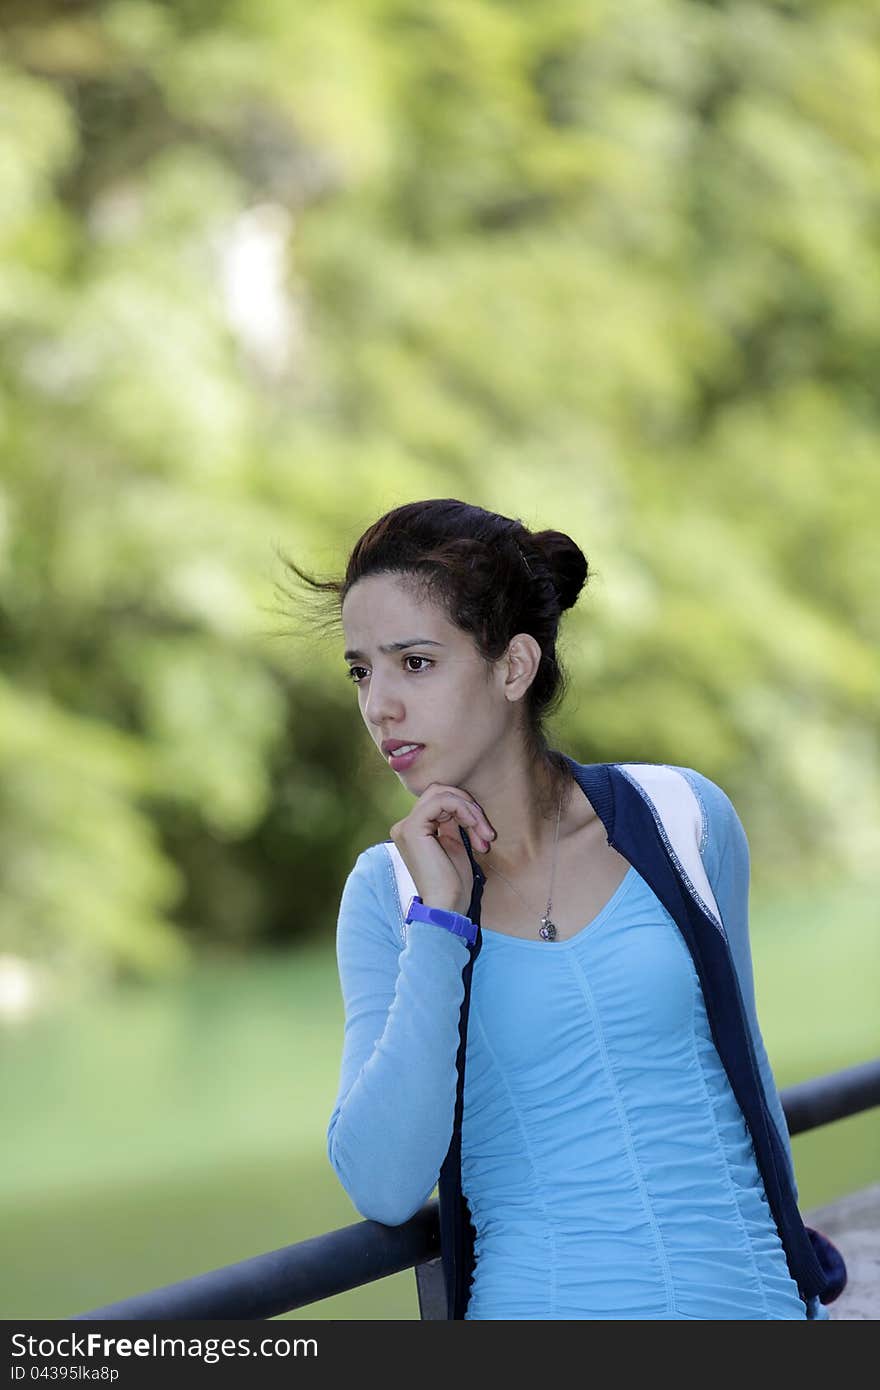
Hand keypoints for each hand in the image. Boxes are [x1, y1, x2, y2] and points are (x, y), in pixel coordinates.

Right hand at [390, 784, 495, 918]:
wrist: (447, 907)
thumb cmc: (454, 884)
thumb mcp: (455, 845)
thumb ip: (452, 823)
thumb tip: (461, 803)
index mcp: (414, 831)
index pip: (439, 801)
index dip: (466, 810)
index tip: (485, 836)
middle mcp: (404, 826)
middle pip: (439, 792)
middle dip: (469, 807)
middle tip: (486, 833)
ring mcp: (405, 826)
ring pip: (441, 793)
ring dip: (470, 810)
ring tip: (484, 835)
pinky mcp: (412, 828)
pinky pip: (442, 801)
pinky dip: (463, 810)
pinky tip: (475, 828)